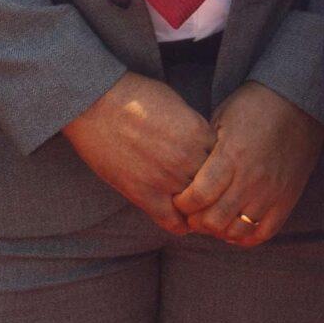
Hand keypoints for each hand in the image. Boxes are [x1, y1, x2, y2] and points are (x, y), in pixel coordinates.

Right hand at [60, 73, 215, 236]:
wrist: (96, 103)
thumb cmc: (136, 97)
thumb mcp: (179, 106)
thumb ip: (196, 130)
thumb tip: (205, 144)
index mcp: (200, 135)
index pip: (227, 164)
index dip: (225, 170)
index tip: (221, 176)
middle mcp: (189, 159)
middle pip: (217, 188)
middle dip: (218, 194)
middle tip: (216, 200)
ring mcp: (166, 178)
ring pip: (198, 208)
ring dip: (199, 211)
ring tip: (199, 213)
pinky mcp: (143, 193)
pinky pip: (171, 221)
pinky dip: (179, 225)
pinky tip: (180, 223)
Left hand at [173, 82, 323, 245]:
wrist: (299, 101)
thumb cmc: (254, 106)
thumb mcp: (220, 119)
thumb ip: (203, 150)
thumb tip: (185, 174)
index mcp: (231, 157)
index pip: (198, 197)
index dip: (182, 204)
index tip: (179, 198)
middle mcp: (251, 179)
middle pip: (213, 219)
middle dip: (196, 220)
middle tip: (193, 212)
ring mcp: (271, 191)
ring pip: (236, 229)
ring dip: (219, 229)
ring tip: (213, 218)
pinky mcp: (287, 197)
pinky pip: (264, 231)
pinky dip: (245, 236)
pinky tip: (235, 227)